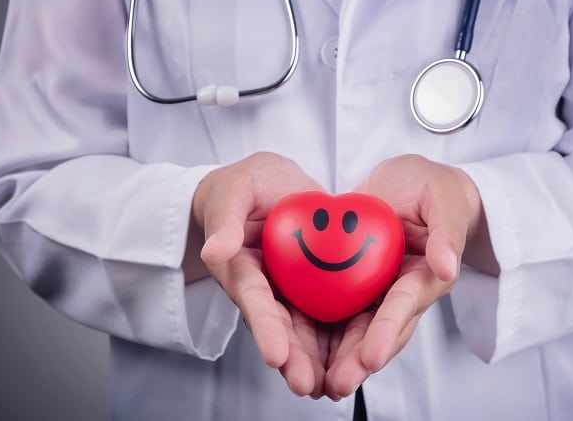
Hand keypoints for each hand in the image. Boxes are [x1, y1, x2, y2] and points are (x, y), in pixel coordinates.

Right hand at [191, 152, 328, 397]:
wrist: (271, 185)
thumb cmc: (245, 186)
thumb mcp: (235, 191)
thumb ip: (226, 219)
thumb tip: (214, 251)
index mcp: (241, 268)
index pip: (253, 299)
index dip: (264, 327)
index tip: (275, 355)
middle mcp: (266, 287)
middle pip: (280, 326)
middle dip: (293, 357)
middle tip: (306, 385)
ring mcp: (290, 289)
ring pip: (304, 328)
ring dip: (317, 358)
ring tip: (333, 387)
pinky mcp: (315, 285)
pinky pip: (329, 311)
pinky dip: (341, 335)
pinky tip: (358, 358)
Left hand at [323, 154, 497, 398]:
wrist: (410, 184)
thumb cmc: (433, 188)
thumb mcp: (444, 198)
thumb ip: (447, 230)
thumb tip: (447, 266)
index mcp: (426, 275)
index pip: (405, 304)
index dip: (388, 330)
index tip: (372, 356)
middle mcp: (402, 291)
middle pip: (380, 330)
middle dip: (360, 360)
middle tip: (338, 384)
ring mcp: (378, 292)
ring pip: (357, 330)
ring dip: (339, 358)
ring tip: (316, 385)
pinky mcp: (357, 285)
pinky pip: (338, 311)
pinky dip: (321, 333)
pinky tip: (300, 352)